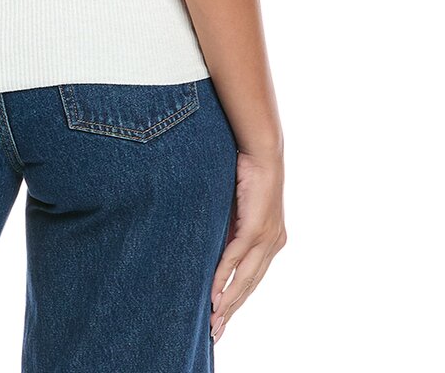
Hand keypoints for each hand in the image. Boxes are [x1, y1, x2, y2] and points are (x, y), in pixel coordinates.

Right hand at [209, 148, 286, 342]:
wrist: (261, 152)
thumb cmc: (246, 175)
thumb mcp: (235, 210)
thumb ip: (229, 232)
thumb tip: (212, 251)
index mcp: (271, 242)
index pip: (252, 279)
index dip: (236, 300)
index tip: (221, 320)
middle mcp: (273, 244)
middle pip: (249, 286)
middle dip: (231, 311)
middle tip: (216, 332)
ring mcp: (266, 237)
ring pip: (245, 278)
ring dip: (227, 302)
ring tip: (214, 321)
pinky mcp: (256, 228)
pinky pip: (237, 258)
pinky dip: (224, 277)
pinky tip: (213, 293)